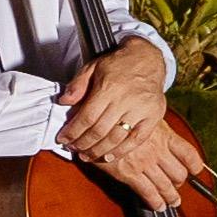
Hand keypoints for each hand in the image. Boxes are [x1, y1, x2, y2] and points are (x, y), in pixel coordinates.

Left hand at [55, 38, 168, 161]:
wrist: (147, 59)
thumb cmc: (117, 65)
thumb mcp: (93, 67)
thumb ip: (77, 84)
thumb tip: (63, 102)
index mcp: (109, 87)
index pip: (87, 117)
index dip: (73, 132)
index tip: (63, 139)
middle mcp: (126, 100)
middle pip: (100, 130)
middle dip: (83, 144)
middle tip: (73, 149)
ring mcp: (142, 110)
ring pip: (116, 138)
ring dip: (98, 151)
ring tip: (86, 155)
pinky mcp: (154, 116)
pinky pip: (136, 140)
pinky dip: (121, 151)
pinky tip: (108, 157)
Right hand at [91, 119, 206, 211]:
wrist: (97, 122)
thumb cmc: (118, 118)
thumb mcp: (143, 117)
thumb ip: (155, 129)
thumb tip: (162, 137)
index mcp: (164, 135)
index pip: (189, 154)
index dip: (195, 165)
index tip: (195, 171)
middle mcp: (157, 150)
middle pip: (179, 173)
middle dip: (180, 183)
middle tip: (177, 187)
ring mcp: (144, 163)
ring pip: (166, 185)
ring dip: (171, 197)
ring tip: (172, 202)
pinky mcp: (129, 173)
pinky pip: (147, 192)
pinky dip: (155, 202)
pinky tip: (158, 206)